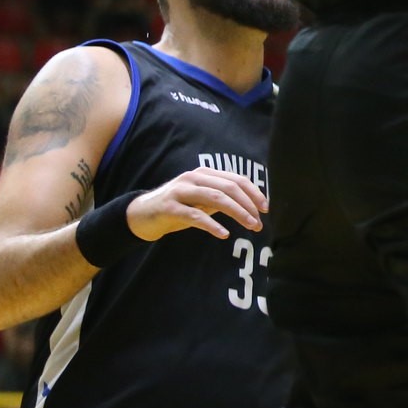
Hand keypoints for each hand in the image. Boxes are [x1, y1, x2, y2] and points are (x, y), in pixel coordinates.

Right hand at [126, 169, 266, 242]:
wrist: (141, 214)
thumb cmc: (177, 207)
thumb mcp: (201, 201)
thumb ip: (221, 199)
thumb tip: (251, 207)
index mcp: (205, 173)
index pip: (236, 179)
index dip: (254, 193)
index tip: (265, 209)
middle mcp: (194, 177)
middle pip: (229, 188)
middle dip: (248, 205)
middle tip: (259, 223)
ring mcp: (180, 191)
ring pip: (216, 198)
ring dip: (237, 213)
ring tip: (249, 226)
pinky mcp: (169, 207)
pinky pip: (194, 215)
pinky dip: (212, 225)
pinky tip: (224, 234)